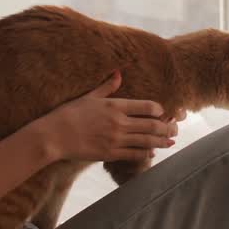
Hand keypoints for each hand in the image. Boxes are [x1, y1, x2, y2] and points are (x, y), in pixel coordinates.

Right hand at [35, 71, 176, 161]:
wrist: (53, 135)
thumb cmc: (68, 114)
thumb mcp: (89, 96)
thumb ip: (107, 87)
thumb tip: (118, 73)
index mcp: (115, 105)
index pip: (146, 106)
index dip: (159, 110)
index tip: (164, 112)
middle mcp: (119, 122)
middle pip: (152, 124)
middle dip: (167, 127)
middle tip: (175, 128)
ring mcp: (116, 139)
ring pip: (147, 140)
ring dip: (162, 141)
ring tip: (171, 141)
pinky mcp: (110, 153)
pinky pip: (134, 154)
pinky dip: (146, 153)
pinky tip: (153, 153)